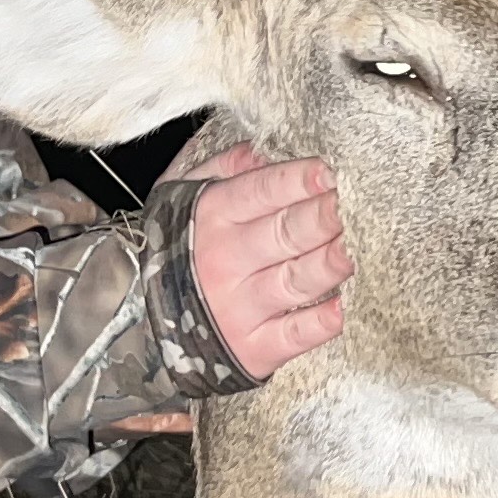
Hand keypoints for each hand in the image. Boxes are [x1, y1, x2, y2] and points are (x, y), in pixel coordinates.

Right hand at [184, 143, 351, 380]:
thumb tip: (262, 149)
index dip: (300, 180)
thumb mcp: (179, 197)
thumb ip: (222, 168)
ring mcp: (241, 306)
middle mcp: (227, 260)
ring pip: (297, 280)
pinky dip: (321, 323)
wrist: (136, 322)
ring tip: (361, 247)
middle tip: (361, 203)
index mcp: (213, 216)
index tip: (333, 170)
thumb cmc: (171, 250)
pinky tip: (344, 306)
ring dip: (333, 262)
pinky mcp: (254, 348)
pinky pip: (294, 335)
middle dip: (328, 216)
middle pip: (288, 233)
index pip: (263, 191)